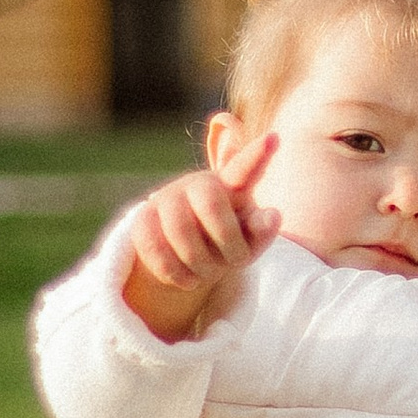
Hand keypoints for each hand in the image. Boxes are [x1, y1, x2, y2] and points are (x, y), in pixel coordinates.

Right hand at [120, 141, 276, 340]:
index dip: (257, 155)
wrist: (185, 258)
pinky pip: (155, 247)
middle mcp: (197, 184)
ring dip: (200, 263)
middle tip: (235, 263)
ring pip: (179, 229)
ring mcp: (167, 199)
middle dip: (226, 240)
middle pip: (212, 204)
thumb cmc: (225, 243)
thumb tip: (271, 215)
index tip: (275, 138)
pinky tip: (187, 279)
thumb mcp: (248, 240)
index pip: (244, 167)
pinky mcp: (142, 219)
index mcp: (230, 185)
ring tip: (208, 275)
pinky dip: (175, 273)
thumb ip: (261, 229)